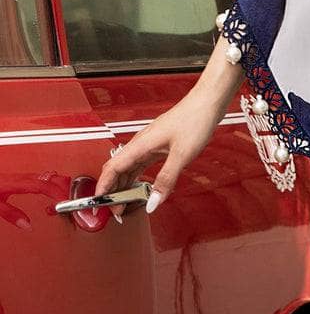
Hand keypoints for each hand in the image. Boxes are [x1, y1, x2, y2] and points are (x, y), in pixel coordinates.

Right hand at [95, 89, 223, 221]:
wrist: (207, 103)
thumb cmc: (195, 119)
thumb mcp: (181, 154)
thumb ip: (166, 180)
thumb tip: (153, 202)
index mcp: (141, 144)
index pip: (112, 168)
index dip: (103, 188)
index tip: (99, 204)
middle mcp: (141, 143)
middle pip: (117, 170)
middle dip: (112, 191)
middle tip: (115, 210)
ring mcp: (149, 144)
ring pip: (128, 168)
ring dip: (123, 186)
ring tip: (124, 203)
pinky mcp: (158, 145)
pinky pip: (139, 164)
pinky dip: (135, 178)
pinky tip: (139, 187)